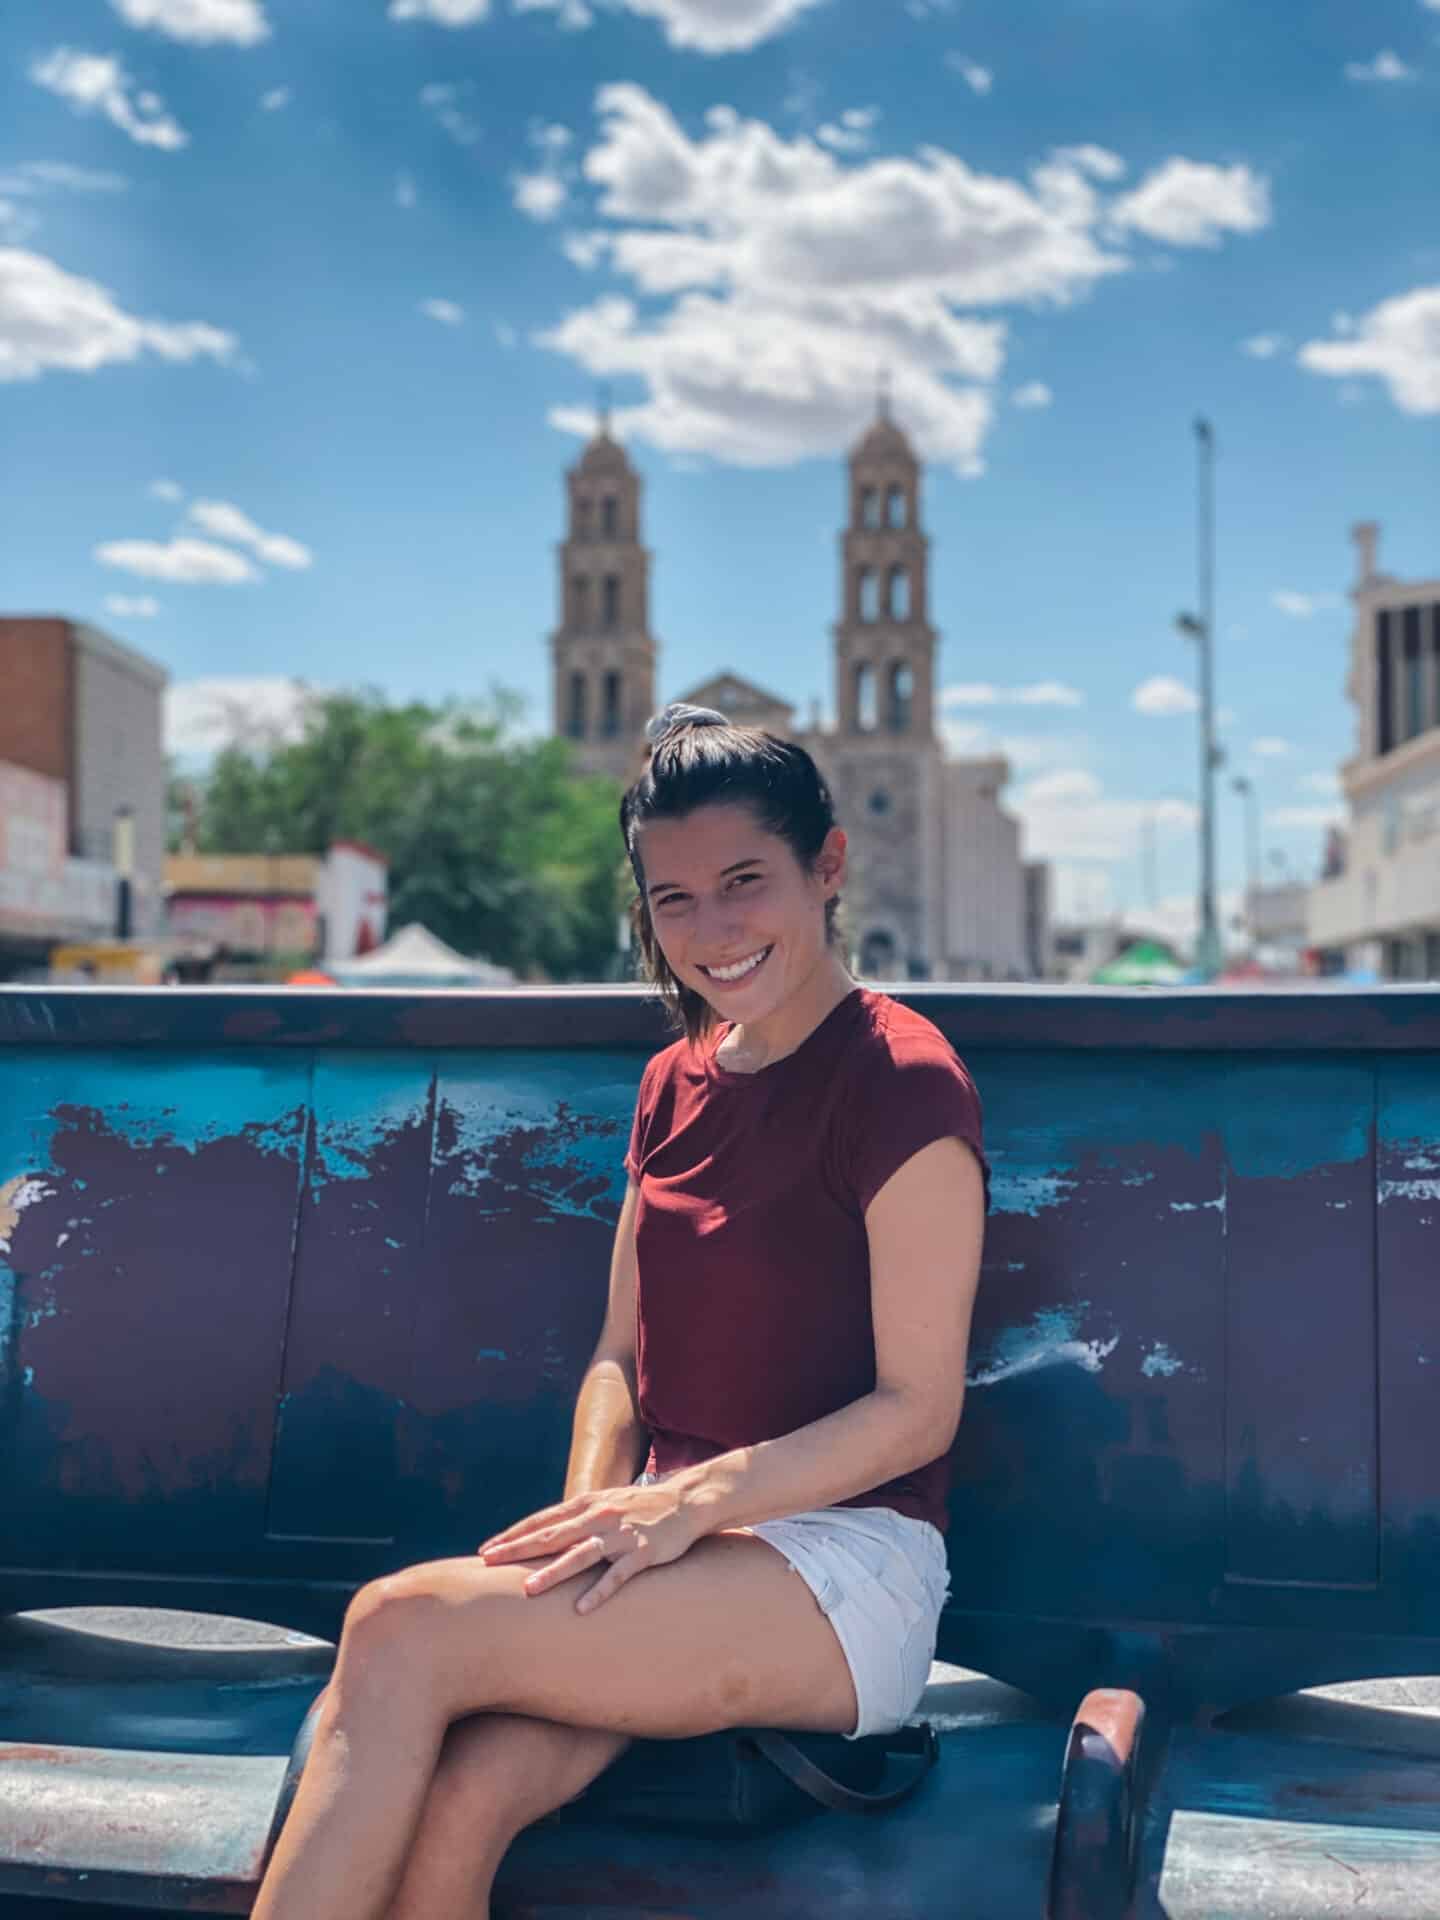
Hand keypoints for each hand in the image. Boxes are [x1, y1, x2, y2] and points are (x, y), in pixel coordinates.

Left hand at [476, 1479, 701, 1613]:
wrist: (686, 1502)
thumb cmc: (640, 1508)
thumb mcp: (604, 1504)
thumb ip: (577, 1517)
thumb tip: (545, 1534)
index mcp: (586, 1505)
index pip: (542, 1520)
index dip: (513, 1534)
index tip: (486, 1549)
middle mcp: (598, 1517)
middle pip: (551, 1535)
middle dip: (518, 1549)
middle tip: (489, 1562)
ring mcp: (619, 1535)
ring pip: (580, 1554)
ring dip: (552, 1572)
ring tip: (528, 1590)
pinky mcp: (642, 1552)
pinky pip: (617, 1575)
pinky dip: (599, 1591)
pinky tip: (582, 1608)